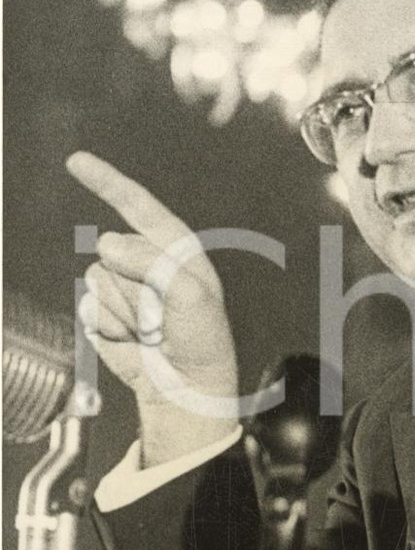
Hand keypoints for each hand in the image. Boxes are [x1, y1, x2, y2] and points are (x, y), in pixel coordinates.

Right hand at [66, 151, 239, 466]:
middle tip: (161, 313)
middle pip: (112, 251)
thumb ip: (153, 263)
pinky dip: (110, 327)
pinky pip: (90, 308)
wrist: (185, 387)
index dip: (107, 182)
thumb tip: (108, 243)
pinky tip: (133, 338)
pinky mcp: (102, 312)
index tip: (77, 162)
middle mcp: (145, 263)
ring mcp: (120, 287)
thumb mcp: (191, 296)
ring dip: (124, 310)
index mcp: (174, 249)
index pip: (137, 206)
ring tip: (150, 327)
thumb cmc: (201, 341)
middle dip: (134, 284)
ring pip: (98, 281)